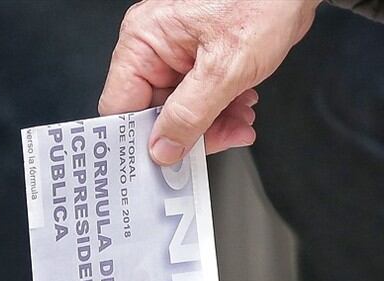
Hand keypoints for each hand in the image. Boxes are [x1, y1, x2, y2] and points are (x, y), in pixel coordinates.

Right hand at [99, 0, 320, 163]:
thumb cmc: (263, 2)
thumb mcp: (224, 69)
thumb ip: (189, 116)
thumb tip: (163, 149)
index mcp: (143, 42)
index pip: (121, 106)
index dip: (140, 139)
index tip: (163, 162)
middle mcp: (154, 46)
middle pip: (154, 112)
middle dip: (189, 132)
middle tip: (218, 142)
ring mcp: (177, 53)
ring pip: (180, 110)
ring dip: (211, 124)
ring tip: (239, 124)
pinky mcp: (200, 59)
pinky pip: (199, 98)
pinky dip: (221, 110)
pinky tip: (241, 109)